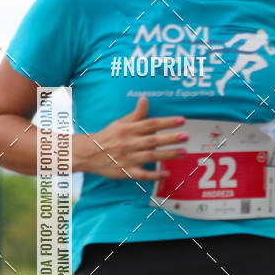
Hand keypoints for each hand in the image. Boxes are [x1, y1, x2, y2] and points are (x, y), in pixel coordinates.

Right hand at [73, 95, 187, 179]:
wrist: (88, 154)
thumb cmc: (107, 136)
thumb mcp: (120, 123)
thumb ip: (136, 114)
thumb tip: (145, 99)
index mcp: (128, 129)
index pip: (150, 124)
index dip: (167, 122)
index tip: (182, 120)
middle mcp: (129, 143)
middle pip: (152, 140)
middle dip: (170, 138)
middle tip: (186, 136)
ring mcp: (128, 158)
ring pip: (150, 156)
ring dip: (167, 154)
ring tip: (183, 152)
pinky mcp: (126, 172)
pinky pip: (142, 174)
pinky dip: (154, 175)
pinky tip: (167, 174)